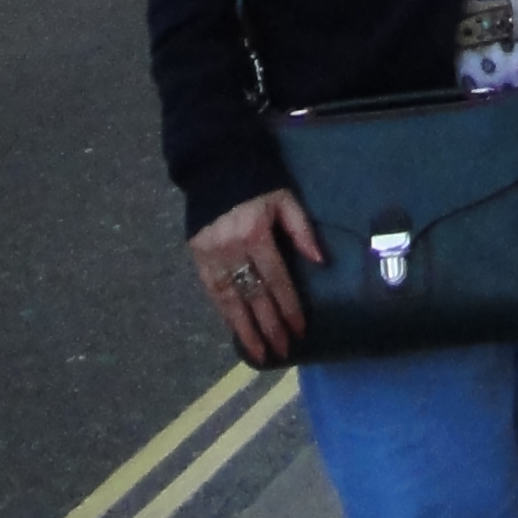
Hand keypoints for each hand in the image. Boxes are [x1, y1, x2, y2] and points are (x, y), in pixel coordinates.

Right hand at [188, 186, 324, 363]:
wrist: (213, 164)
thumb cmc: (256, 181)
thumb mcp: (284, 198)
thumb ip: (301, 230)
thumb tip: (320, 261)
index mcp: (256, 235)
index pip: (276, 280)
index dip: (288, 307)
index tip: (299, 330)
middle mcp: (232, 250)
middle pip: (254, 296)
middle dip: (269, 326)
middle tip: (281, 351)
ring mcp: (212, 255)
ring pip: (229, 300)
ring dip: (244, 329)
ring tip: (257, 353)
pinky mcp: (197, 256)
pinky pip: (212, 290)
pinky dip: (224, 311)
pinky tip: (234, 328)